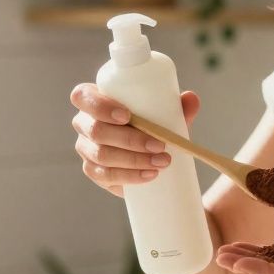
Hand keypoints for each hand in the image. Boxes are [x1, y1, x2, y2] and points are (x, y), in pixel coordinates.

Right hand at [69, 83, 199, 197]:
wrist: (147, 151)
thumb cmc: (150, 123)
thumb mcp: (163, 112)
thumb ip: (177, 106)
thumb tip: (191, 99)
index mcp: (93, 100)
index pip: (82, 96)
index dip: (100, 106)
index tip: (127, 115)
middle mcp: (84, 123)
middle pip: (95, 130)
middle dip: (129, 139)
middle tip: (160, 145)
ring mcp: (86, 149)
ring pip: (101, 155)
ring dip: (133, 160)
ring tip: (161, 162)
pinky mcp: (93, 171)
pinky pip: (105, 176)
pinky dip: (129, 177)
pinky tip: (149, 175)